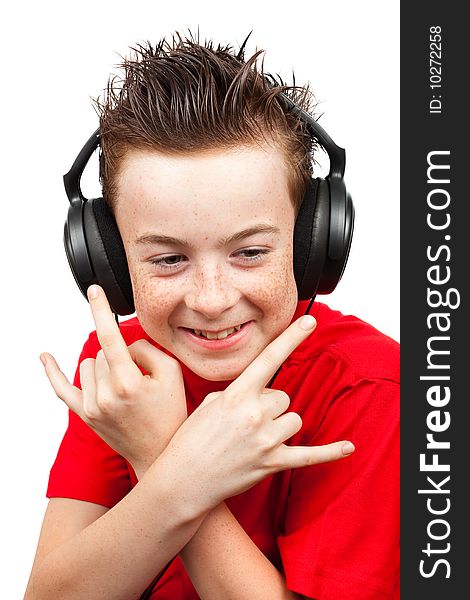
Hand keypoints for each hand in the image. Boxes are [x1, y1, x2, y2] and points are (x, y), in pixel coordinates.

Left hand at [40, 285, 186, 474]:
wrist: (160, 452)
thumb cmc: (170, 413)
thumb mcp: (172, 374)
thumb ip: (146, 350)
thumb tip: (124, 344)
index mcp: (128, 383)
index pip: (109, 336)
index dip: (100, 310)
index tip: (93, 290)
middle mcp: (104, 395)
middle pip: (103, 352)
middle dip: (121, 356)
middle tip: (141, 378)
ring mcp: (91, 407)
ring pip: (89, 364)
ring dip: (105, 366)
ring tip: (126, 387)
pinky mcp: (85, 415)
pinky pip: (62, 389)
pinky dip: (52, 372)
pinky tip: (45, 357)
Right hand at [157, 315, 354, 513]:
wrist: (182, 480)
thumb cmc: (191, 439)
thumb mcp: (210, 404)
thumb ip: (240, 393)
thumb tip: (263, 394)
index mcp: (237, 394)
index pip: (270, 358)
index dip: (292, 337)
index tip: (310, 320)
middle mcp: (255, 413)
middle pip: (283, 397)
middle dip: (270, 406)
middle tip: (246, 422)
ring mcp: (265, 439)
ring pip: (294, 420)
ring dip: (281, 426)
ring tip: (255, 438)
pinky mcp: (272, 464)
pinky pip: (309, 455)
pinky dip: (330, 452)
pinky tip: (348, 446)